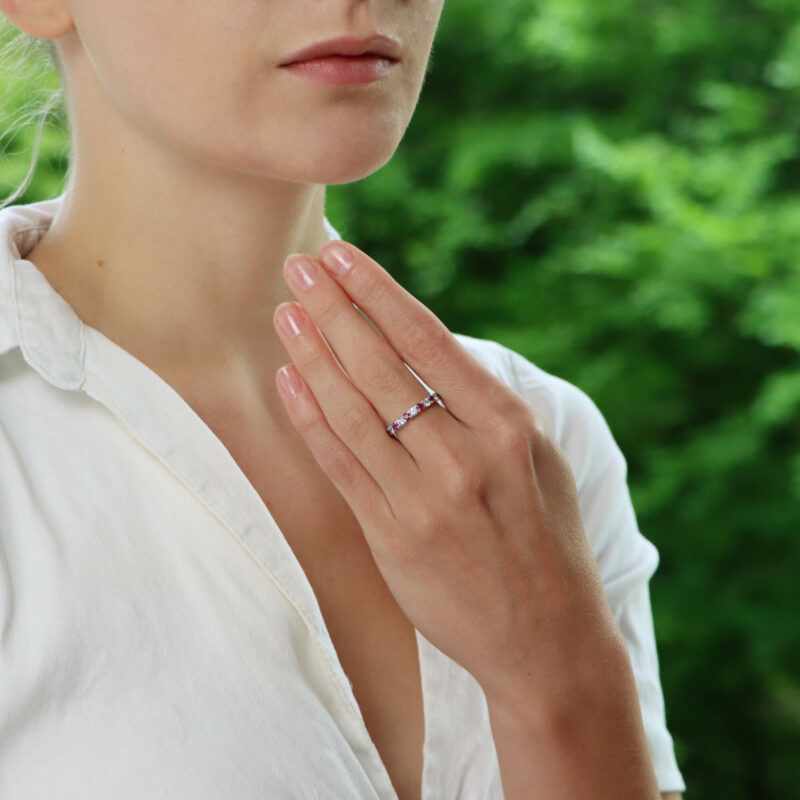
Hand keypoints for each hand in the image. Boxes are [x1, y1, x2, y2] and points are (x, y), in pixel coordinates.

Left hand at [272, 241, 618, 699]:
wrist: (549, 642)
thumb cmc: (547, 539)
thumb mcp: (540, 459)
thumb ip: (486, 408)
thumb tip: (428, 351)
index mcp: (508, 426)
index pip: (428, 340)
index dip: (377, 293)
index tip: (341, 256)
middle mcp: (465, 456)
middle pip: (382, 367)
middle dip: (333, 309)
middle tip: (297, 267)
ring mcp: (426, 500)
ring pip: (352, 410)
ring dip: (312, 355)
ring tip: (284, 314)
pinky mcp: (393, 539)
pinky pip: (340, 466)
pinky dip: (310, 419)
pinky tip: (289, 381)